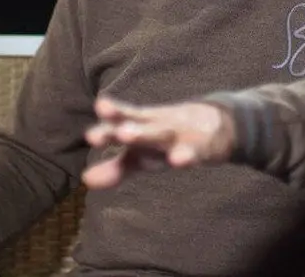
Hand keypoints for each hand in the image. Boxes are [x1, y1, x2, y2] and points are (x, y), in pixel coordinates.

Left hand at [82, 97, 235, 188]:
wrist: (218, 125)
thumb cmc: (170, 141)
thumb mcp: (143, 157)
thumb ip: (116, 167)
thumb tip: (86, 179)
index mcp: (142, 128)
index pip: (121, 124)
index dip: (106, 130)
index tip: (90, 136)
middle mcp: (158, 128)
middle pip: (138, 126)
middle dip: (120, 128)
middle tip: (100, 133)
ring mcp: (181, 135)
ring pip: (162, 133)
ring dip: (144, 133)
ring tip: (126, 134)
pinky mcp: (203, 147)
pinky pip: (194, 151)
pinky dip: (187, 154)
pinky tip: (179, 160)